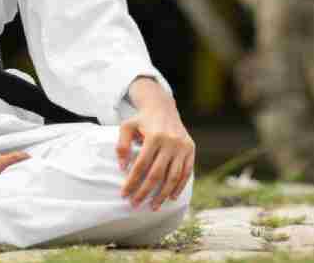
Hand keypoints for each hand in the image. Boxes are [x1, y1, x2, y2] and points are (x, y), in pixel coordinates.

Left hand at [116, 93, 194, 210]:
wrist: (163, 107)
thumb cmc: (141, 120)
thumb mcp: (127, 126)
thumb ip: (122, 145)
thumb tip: (122, 167)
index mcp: (154, 136)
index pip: (142, 165)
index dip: (132, 182)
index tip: (124, 195)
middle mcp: (171, 142)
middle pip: (157, 174)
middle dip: (145, 192)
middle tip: (135, 204)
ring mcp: (182, 146)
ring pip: (173, 176)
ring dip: (163, 194)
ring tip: (153, 207)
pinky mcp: (191, 149)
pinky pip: (186, 172)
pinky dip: (179, 187)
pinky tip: (170, 197)